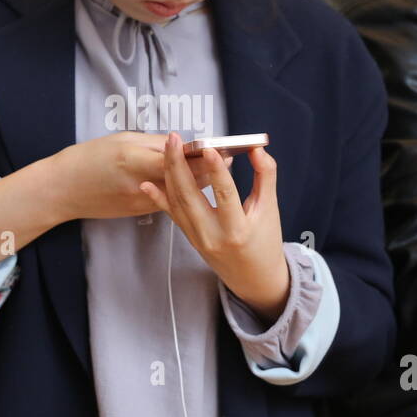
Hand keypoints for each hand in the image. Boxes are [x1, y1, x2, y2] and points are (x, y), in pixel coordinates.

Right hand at [47, 131, 229, 222]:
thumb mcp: (122, 140)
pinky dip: (185, 192)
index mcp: (135, 160)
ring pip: (182, 193)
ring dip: (201, 182)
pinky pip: (169, 201)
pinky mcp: (140, 212)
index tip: (222, 146)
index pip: (177, 158)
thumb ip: (154, 144)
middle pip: (185, 179)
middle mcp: (141, 184)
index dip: (203, 153)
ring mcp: (141, 202)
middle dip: (210, 168)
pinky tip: (198, 184)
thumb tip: (181, 144)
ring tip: (220, 169)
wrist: (63, 190)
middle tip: (230, 157)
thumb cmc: (90, 158)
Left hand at [139, 132, 288, 318]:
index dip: (216, 170)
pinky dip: (159, 198)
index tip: (208, 147)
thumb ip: (266, 176)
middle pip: (189, 195)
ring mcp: (196, 238)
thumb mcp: (270, 209)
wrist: (253, 277)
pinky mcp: (189, 237)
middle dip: (178, 164)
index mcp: (237, 229)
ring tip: (168, 147)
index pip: (225, 194)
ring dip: (169, 173)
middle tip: (174, 139)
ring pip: (177, 202)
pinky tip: (146, 184)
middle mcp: (212, 235)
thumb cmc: (265, 242)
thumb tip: (256, 149)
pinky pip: (172, 214)